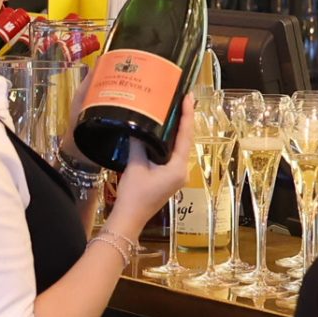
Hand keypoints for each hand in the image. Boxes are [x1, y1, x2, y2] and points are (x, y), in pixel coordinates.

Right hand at [111, 97, 197, 234]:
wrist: (129, 218)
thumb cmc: (133, 194)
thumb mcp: (135, 166)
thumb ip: (139, 144)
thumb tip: (137, 125)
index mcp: (177, 167)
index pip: (185, 136)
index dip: (187, 116)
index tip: (188, 98)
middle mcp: (182, 171)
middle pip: (185, 141)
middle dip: (183, 121)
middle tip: (181, 100)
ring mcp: (176, 176)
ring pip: (178, 149)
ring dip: (176, 132)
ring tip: (173, 112)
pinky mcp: (169, 179)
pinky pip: (172, 156)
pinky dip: (169, 143)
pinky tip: (163, 133)